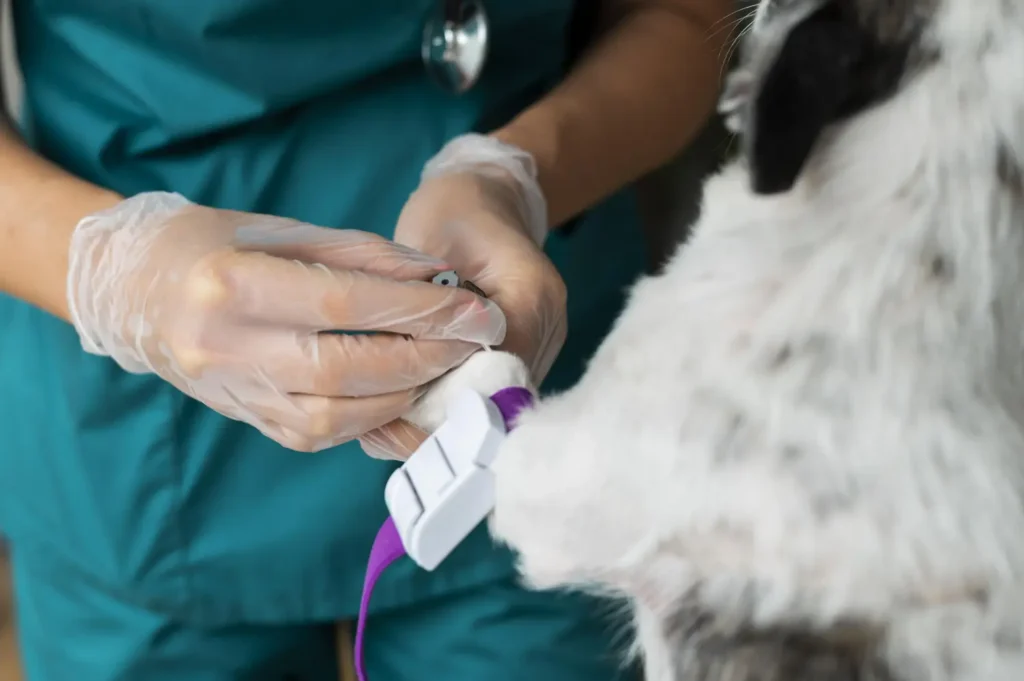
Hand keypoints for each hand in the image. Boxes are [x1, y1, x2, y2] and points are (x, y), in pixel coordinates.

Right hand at [67, 192, 505, 451]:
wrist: (135, 291)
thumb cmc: (214, 244)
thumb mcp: (284, 230)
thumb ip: (363, 255)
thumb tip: (438, 277)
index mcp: (232, 285)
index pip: (345, 304)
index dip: (419, 309)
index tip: (473, 308)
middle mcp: (228, 348)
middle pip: (347, 369)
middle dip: (424, 357)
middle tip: (474, 342)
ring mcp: (234, 393)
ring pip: (337, 417)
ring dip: (404, 395)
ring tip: (444, 366)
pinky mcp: (247, 419)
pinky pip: (321, 434)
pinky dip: (372, 417)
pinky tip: (403, 391)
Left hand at [359, 134, 566, 458]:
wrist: (485, 196)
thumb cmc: (453, 211)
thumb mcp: (431, 246)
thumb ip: (427, 306)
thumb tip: (408, 371)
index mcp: (531, 295)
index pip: (498, 368)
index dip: (451, 397)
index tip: (399, 410)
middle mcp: (546, 330)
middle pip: (500, 398)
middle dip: (443, 419)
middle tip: (384, 429)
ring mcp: (541, 347)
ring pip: (495, 406)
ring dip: (443, 420)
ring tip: (388, 426)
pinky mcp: (524, 357)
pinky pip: (490, 396)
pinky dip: (449, 409)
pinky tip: (405, 412)